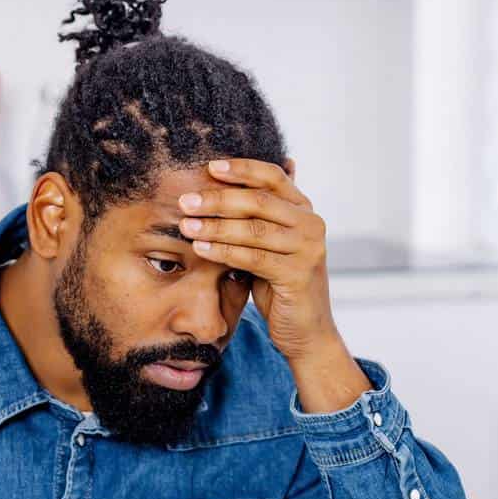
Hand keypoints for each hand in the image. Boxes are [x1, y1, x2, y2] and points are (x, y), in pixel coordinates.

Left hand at [177, 157, 340, 359]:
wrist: (306, 331)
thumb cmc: (280, 285)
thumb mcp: (269, 245)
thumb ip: (255, 217)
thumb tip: (222, 182)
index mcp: (304, 210)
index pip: (272, 176)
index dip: (241, 169)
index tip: (209, 167)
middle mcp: (311, 224)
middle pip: (259, 201)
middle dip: (218, 199)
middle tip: (186, 201)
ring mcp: (308, 249)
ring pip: (253, 229)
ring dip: (215, 226)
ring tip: (186, 225)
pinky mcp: (298, 274)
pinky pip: (252, 257)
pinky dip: (223, 252)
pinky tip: (200, 249)